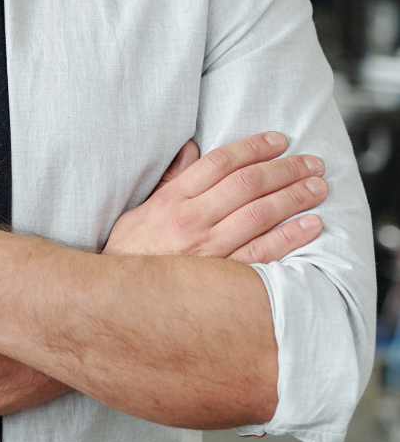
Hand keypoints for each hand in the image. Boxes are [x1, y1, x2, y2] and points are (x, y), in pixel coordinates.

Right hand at [104, 131, 325, 262]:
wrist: (124, 301)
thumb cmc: (133, 254)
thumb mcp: (140, 211)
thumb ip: (170, 180)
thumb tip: (193, 149)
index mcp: (171, 200)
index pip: (218, 163)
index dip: (252, 147)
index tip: (277, 140)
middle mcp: (191, 220)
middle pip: (246, 184)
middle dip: (284, 169)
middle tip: (311, 162)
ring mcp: (209, 249)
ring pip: (259, 214)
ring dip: (294, 197)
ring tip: (318, 187)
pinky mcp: (223, 278)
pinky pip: (264, 254)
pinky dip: (290, 237)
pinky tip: (311, 225)